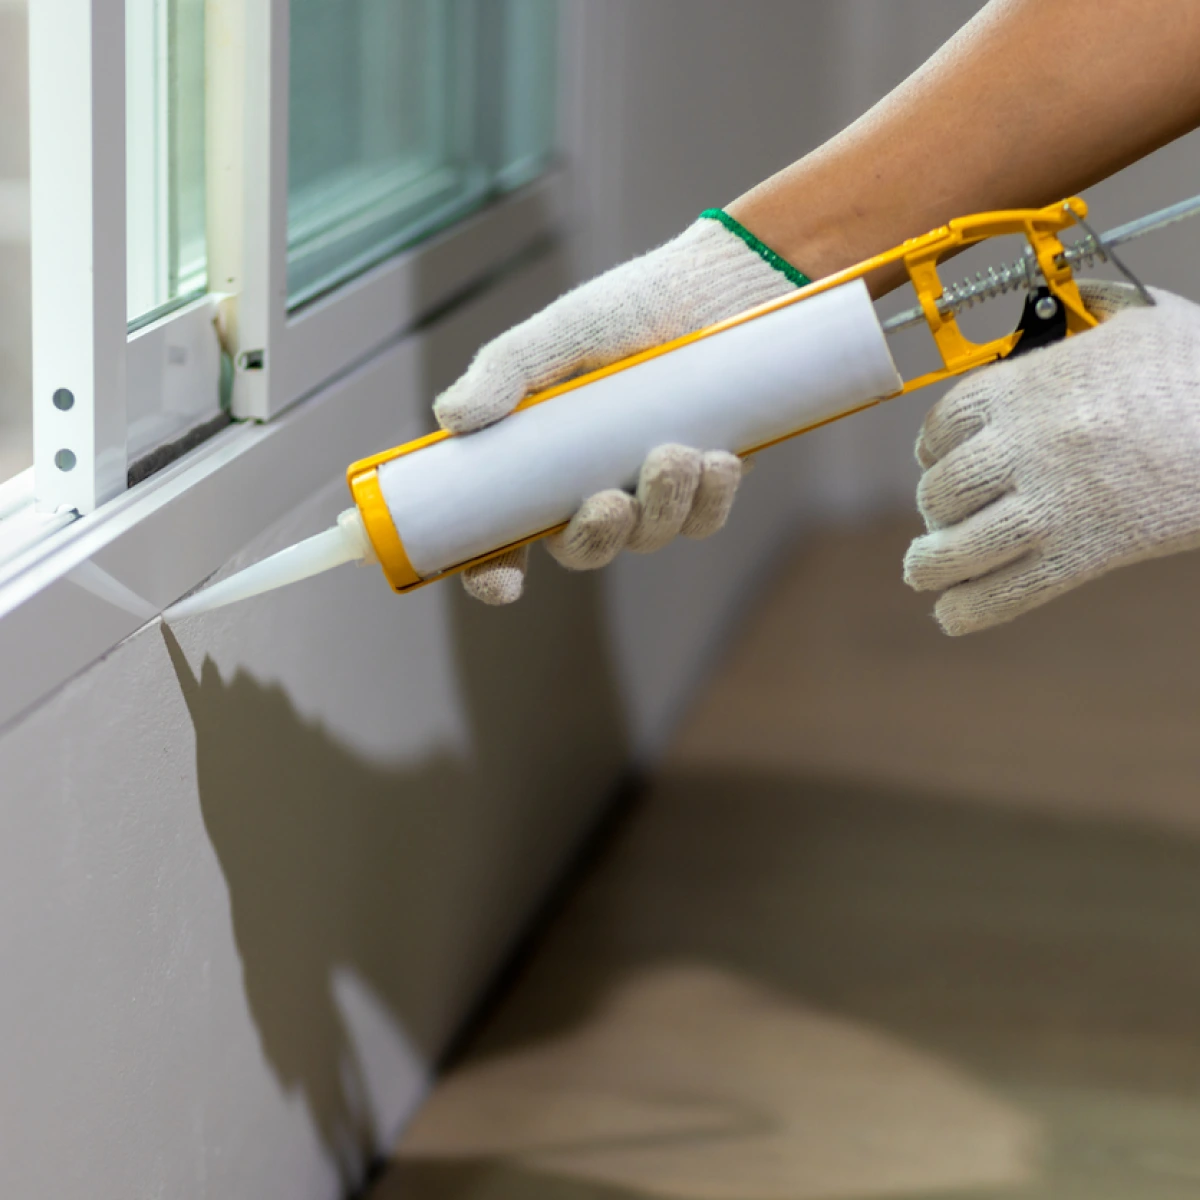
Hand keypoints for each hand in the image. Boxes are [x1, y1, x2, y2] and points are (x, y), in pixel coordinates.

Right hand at [433, 212, 805, 603]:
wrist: (721, 283)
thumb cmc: (633, 307)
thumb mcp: (561, 334)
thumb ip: (506, 371)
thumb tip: (451, 417)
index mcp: (543, 461)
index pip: (505, 535)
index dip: (494, 571)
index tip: (501, 584)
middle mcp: (593, 483)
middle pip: (582, 550)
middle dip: (595, 539)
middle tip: (611, 502)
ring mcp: (651, 488)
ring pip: (648, 538)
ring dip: (661, 508)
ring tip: (675, 453)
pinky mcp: (706, 483)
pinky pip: (703, 520)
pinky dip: (708, 500)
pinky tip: (716, 460)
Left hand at [905, 282, 1199, 633]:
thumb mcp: (1145, 317)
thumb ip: (1094, 306)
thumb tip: (1069, 297)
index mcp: (1032, 386)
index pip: (944, 423)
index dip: (931, 445)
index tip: (933, 458)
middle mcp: (1029, 445)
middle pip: (943, 487)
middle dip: (934, 506)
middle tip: (939, 517)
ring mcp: (1054, 503)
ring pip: (960, 545)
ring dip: (930, 564)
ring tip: (921, 571)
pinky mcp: (1086, 552)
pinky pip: (1009, 590)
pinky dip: (971, 609)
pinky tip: (951, 614)